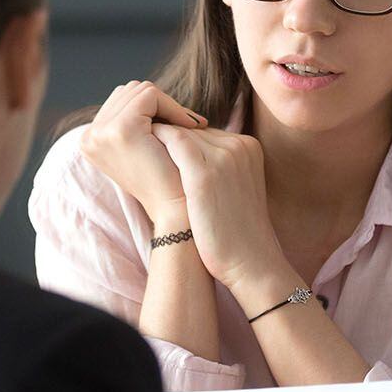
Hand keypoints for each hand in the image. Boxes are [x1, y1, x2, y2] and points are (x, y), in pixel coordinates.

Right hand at [79, 81, 205, 230]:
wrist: (175, 209)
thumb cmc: (166, 178)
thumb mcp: (141, 147)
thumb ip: (134, 121)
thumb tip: (145, 90)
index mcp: (89, 140)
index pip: (121, 100)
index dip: (152, 107)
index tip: (179, 123)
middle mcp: (88, 136)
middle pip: (128, 90)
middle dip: (160, 103)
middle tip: (188, 123)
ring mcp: (101, 132)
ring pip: (140, 90)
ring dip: (169, 105)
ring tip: (189, 126)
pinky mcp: (122, 128)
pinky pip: (150, 95)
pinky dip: (173, 107)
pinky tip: (190, 126)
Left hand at [149, 125, 293, 301]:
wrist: (250, 260)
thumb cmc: (237, 231)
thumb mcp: (236, 187)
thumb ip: (219, 166)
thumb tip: (184, 158)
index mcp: (249, 146)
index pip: (206, 131)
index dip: (182, 140)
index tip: (160, 151)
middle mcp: (239, 145)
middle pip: (193, 130)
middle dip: (169, 139)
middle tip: (144, 148)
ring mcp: (224, 157)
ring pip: (181, 132)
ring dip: (159, 140)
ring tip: (140, 151)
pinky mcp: (206, 173)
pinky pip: (174, 141)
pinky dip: (157, 142)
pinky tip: (143, 151)